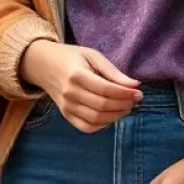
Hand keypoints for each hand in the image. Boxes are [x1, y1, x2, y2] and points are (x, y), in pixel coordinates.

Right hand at [19, 40, 141, 132]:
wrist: (44, 65)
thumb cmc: (72, 57)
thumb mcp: (92, 56)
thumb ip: (112, 71)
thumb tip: (135, 85)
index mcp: (76, 75)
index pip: (105, 89)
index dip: (124, 93)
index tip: (139, 92)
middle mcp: (70, 93)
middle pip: (102, 106)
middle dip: (123, 104)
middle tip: (136, 99)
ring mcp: (66, 107)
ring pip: (96, 119)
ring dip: (116, 116)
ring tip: (127, 107)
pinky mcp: (66, 116)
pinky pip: (87, 127)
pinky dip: (103, 125)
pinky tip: (112, 116)